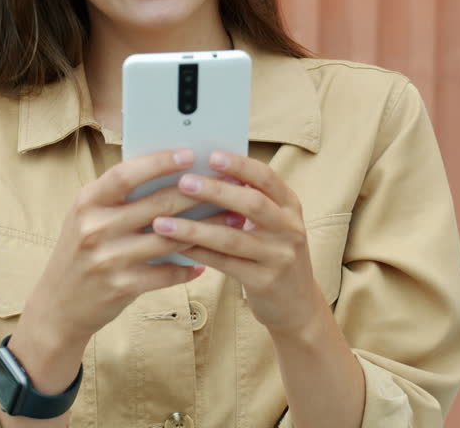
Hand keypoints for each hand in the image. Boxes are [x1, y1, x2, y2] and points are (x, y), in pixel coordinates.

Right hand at [23, 148, 217, 344]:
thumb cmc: (81, 252)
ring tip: (232, 222)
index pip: (126, 174)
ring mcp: (108, 259)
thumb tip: (171, 173)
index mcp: (87, 202)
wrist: (58, 306)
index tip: (189, 154)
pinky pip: (166, 273)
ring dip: (206, 229)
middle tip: (229, 187)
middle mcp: (95, 228)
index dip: (159, 162)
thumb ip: (119, 197)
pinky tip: (205, 262)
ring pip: (169, 239)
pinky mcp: (121, 287)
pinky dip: (188, 267)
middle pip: (157, 204)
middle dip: (198, 194)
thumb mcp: (87, 217)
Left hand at [151, 151, 324, 336]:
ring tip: (162, 222)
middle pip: (252, 203)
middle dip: (216, 190)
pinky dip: (198, 253)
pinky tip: (174, 247)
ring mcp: (279, 256)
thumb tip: (203, 173)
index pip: (267, 177)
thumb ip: (248, 200)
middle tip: (183, 182)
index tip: (211, 155)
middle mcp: (290, 228)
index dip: (240, 165)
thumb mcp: (272, 223)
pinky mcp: (264, 281)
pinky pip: (225, 264)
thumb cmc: (273, 253)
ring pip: (232, 238)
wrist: (297, 304)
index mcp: (290, 205)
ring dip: (194, 228)